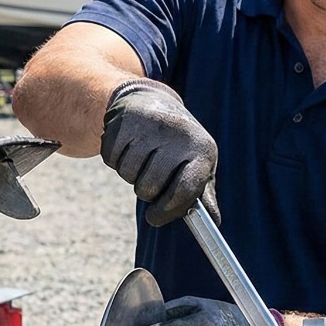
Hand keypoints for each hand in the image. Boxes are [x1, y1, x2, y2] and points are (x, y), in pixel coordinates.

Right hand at [100, 79, 218, 225]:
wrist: (150, 102)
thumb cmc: (178, 146)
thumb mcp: (197, 165)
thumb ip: (202, 195)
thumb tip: (214, 222)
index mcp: (202, 149)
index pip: (185, 189)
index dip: (168, 209)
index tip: (155, 217)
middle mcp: (178, 134)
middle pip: (149, 187)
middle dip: (146, 191)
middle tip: (150, 178)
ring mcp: (150, 125)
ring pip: (128, 175)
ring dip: (130, 175)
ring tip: (142, 158)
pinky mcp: (124, 121)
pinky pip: (111, 159)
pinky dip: (115, 160)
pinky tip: (128, 146)